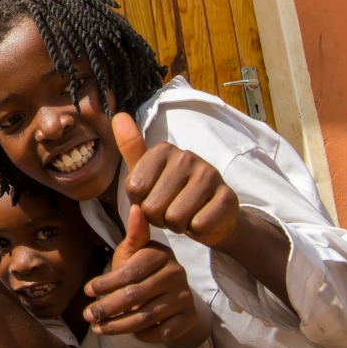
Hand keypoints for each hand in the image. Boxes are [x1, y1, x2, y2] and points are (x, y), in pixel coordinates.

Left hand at [85, 204, 199, 343]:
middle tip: (88, 315)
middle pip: (135, 296)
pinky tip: (129, 334)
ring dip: (118, 326)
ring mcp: (184, 297)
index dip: (107, 283)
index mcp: (160, 255)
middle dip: (107, 307)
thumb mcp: (135, 252)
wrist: (173, 296)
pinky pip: (161, 332)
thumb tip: (136, 206)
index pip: (130, 272)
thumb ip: (133, 234)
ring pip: (146, 317)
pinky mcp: (189, 318)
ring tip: (98, 328)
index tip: (87, 290)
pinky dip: (143, 335)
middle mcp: (176, 274)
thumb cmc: (144, 271)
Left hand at [112, 112, 240, 248]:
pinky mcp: (228, 197)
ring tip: (185, 215)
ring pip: (175, 218)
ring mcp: (209, 175)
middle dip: (158, 218)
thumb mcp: (146, 174)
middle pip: (152, 207)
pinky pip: (199, 225)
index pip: (134, 190)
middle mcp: (186, 157)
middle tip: (170, 210)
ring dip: (177, 226)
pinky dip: (197, 230)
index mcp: (163, 150)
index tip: (153, 197)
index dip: (140, 204)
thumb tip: (118, 117)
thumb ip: (130, 149)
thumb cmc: (172, 195)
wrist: (211, 216)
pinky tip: (201, 220)